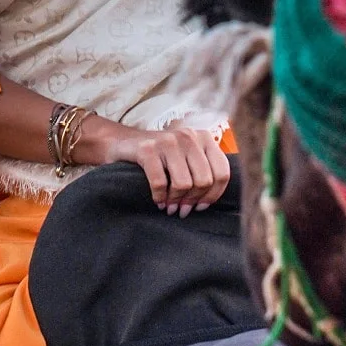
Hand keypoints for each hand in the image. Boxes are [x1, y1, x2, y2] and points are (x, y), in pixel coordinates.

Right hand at [80, 121, 230, 216]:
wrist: (123, 143)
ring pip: (184, 184)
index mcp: (204, 138)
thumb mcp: (187, 158)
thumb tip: (210, 202)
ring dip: (175, 201)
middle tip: (182, 210)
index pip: (222, 172)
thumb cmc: (160, 157)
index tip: (201, 206)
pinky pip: (160, 183)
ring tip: (169, 206)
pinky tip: (157, 200)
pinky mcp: (147, 149)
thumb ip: (204, 171)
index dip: (213, 195)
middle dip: (192, 200)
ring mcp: (168, 141)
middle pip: (204, 180)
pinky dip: (159, 197)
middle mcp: (188, 136)